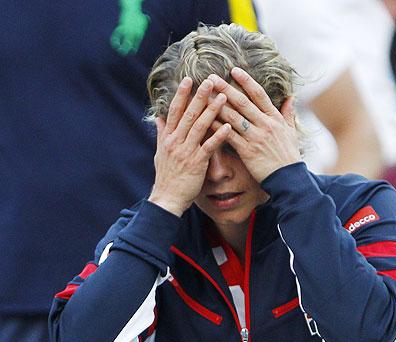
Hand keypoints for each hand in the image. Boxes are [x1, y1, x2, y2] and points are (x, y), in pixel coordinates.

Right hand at [149, 77, 230, 216]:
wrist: (167, 199)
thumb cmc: (166, 177)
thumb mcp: (160, 153)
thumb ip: (161, 134)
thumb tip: (159, 118)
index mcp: (168, 138)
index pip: (175, 111)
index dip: (181, 95)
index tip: (188, 79)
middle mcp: (176, 142)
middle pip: (188, 114)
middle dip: (200, 96)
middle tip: (210, 80)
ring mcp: (186, 152)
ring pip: (200, 127)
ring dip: (212, 110)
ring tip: (223, 97)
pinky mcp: (196, 164)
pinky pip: (209, 147)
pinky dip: (218, 136)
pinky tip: (227, 125)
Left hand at [209, 68, 300, 181]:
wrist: (288, 178)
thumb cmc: (288, 156)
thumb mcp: (292, 132)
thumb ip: (288, 114)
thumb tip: (291, 98)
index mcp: (274, 118)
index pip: (259, 94)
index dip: (246, 81)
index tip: (234, 70)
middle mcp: (265, 124)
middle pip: (242, 102)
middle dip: (225, 89)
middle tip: (211, 78)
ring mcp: (256, 137)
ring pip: (234, 117)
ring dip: (217, 105)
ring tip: (204, 96)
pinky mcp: (247, 151)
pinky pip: (230, 136)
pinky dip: (218, 128)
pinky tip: (206, 121)